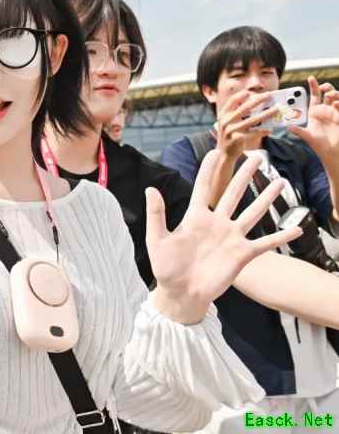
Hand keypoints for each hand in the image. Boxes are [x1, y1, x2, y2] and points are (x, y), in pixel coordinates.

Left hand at [146, 149, 302, 323]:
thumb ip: (156, 214)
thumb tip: (150, 188)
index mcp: (195, 217)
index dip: (208, 169)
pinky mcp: (241, 254)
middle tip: (257, 157)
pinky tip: (297, 229)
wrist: (180, 294)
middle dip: (244, 176)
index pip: (203, 187)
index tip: (215, 151)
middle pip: (233, 193)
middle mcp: (216, 223)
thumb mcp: (156, 239)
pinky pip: (265, 243)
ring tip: (281, 182)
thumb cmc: (165, 267)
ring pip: (253, 213)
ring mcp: (231, 238)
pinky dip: (280, 237)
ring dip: (267, 198)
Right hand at [215, 90, 277, 157]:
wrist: (224, 154)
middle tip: (269, 95)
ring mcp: (231, 130)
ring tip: (276, 110)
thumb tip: (254, 103)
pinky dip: (262, 131)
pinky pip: (253, 133)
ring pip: (252, 120)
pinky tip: (270, 129)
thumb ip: (236, 114)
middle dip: (258, 100)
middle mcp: (226, 121)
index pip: (232, 101)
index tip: (250, 92)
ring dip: (266, 114)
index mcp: (223, 115)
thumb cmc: (230, 136)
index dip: (241, 95)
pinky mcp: (237, 139)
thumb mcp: (228, 123)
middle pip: (244, 108)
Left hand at [289, 76, 338, 166]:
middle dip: (326, 87)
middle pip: (327, 94)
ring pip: (337, 98)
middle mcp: (326, 110)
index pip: (315, 96)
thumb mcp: (308, 136)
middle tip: (323, 87)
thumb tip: (288, 126)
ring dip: (335, 94)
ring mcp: (336, 113)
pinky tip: (336, 104)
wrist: (332, 153)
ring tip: (330, 95)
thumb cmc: (319, 145)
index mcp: (315, 112)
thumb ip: (299, 131)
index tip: (311, 78)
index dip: (313, 86)